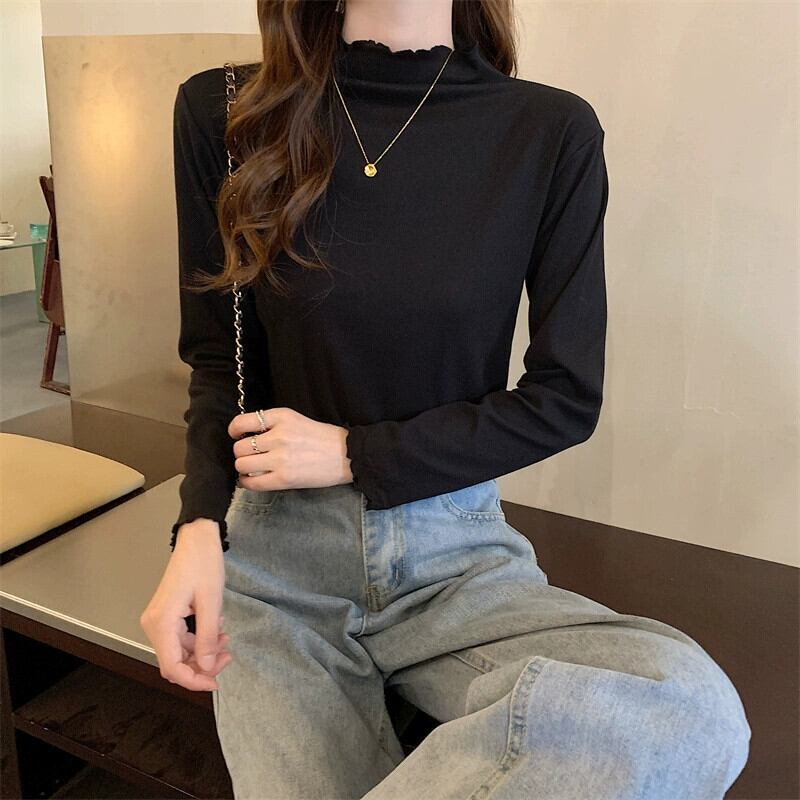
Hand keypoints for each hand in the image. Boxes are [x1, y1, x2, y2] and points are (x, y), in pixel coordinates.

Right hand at [140, 519, 232, 690]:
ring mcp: (158, 620)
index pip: (172, 667)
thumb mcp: (211, 602)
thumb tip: (208, 667)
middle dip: (201, 666)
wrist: (197, 539)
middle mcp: (154, 624)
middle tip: (228, 656)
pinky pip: (181, 638)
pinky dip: (199, 639)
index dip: (194, 680)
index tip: (216, 682)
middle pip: (174, 662)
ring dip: (203, 652)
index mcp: (161, 623)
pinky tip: (217, 628)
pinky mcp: (166, 615)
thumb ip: (208, 638)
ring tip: (226, 639)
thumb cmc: (203, 564)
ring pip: (179, 652)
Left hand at [228, 407, 352, 491]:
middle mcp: (279, 436)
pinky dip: (247, 482)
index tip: (238, 436)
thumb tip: (245, 437)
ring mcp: (280, 458)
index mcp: (282, 417)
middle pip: (239, 447)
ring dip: (244, 468)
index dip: (235, 431)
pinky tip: (253, 480)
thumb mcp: (296, 420)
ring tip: (254, 469)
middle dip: (242, 453)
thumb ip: (272, 425)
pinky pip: (252, 482)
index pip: (242, 422)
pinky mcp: (284, 478)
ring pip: (242, 464)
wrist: (347, 455)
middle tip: (252, 456)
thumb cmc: (322, 438)